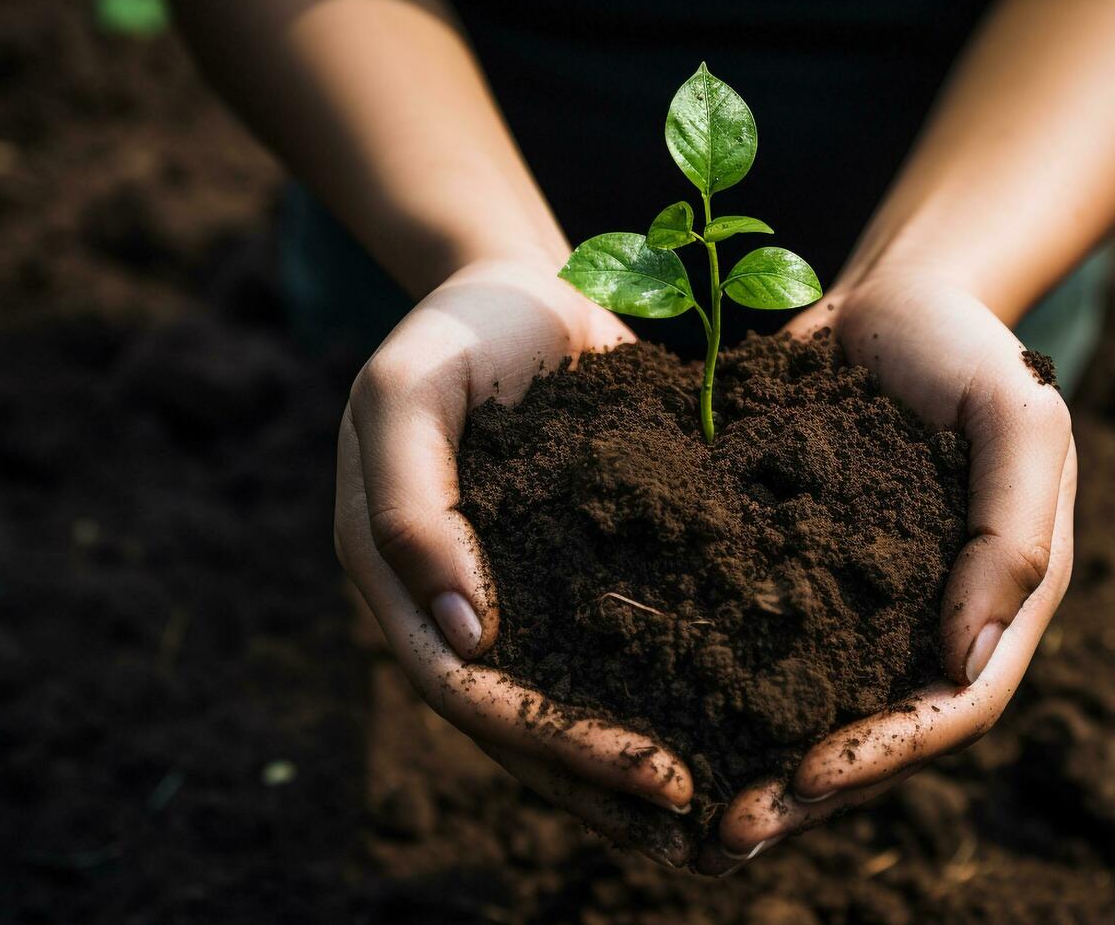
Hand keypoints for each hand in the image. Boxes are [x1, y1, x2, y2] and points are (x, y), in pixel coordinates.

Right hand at [334, 256, 696, 867]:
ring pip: (559, 702)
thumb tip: (461, 634)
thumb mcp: (408, 392)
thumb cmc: (458, 330)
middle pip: (516, 721)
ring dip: (622, 768)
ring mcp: (505, 591)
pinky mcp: (564, 570)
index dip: (553, 743)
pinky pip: (602, 648)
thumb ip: (410, 503)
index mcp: (393, 574)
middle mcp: (444, 601)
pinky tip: (721, 731)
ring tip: (710, 822)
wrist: (516, 289)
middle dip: (601, 779)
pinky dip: (650, 697)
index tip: (655, 775)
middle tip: (698, 825)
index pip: (467, 688)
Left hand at [698, 275, 1076, 873]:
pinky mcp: (802, 572)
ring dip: (762, 765)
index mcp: (999, 600)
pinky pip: (768, 645)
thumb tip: (964, 661)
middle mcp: (933, 619)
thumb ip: (1013, 532)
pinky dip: (727, 691)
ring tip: (690, 815)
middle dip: (812, 790)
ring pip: (818, 707)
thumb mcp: (1019, 417)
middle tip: (731, 834)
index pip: (956, 706)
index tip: (808, 777)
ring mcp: (866, 602)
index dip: (888, 752)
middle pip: (881, 732)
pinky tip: (663, 719)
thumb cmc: (968, 349)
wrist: (895, 298)